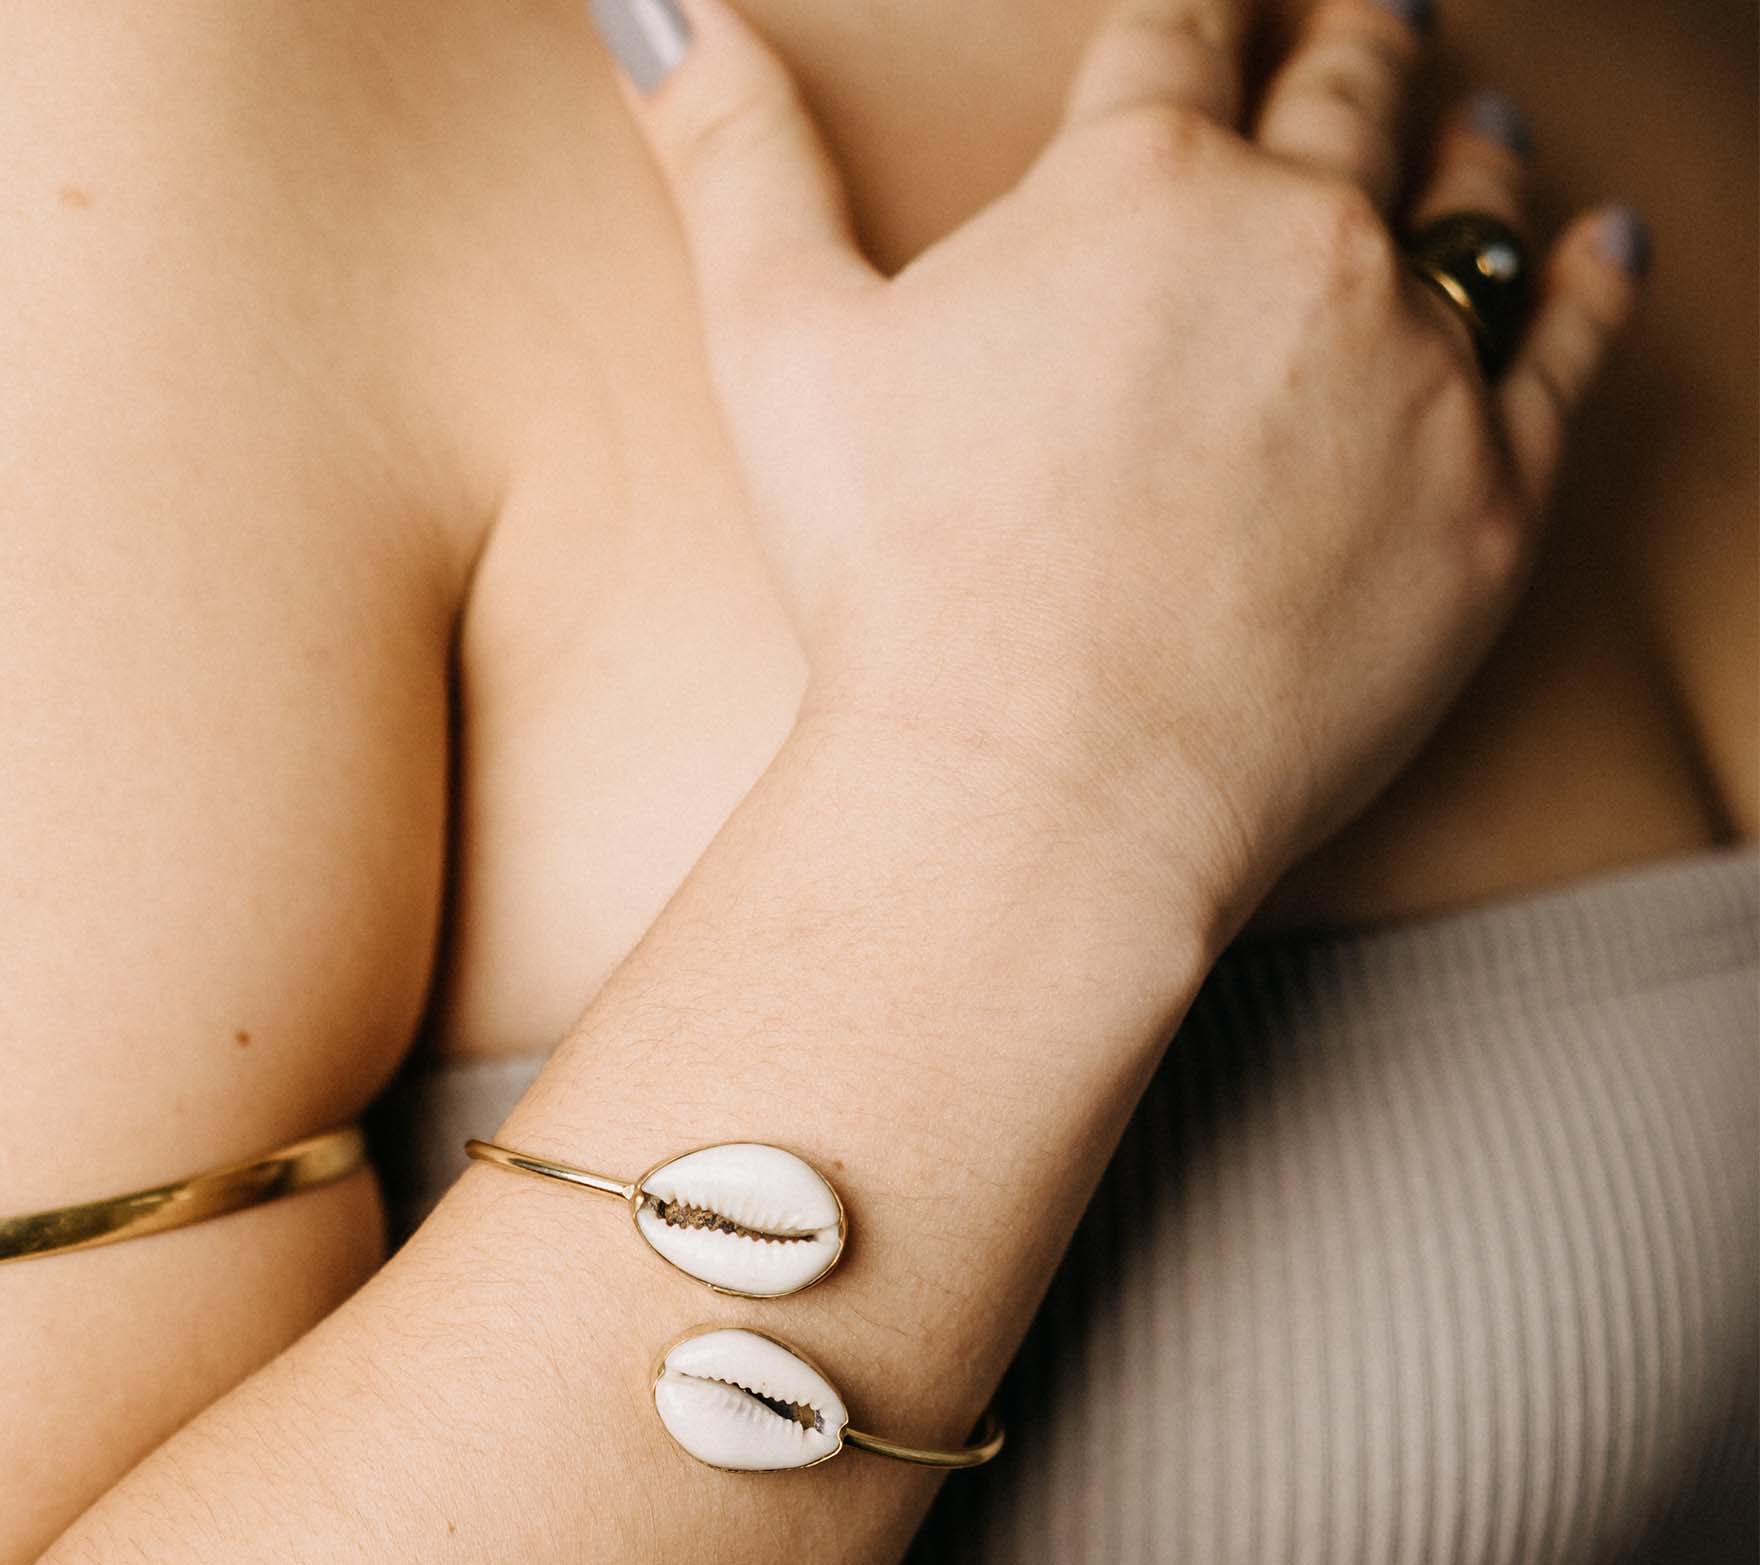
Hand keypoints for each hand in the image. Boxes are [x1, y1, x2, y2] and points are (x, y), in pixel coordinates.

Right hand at [594, 0, 1647, 924]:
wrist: (1039, 790)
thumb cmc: (901, 583)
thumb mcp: (780, 351)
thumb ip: (738, 163)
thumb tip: (656, 11)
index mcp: (1136, 183)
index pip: (1182, 37)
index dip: (1199, 7)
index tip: (1215, 4)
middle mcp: (1301, 238)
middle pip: (1346, 93)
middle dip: (1351, 39)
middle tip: (1370, 13)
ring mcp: (1411, 367)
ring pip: (1466, 202)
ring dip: (1464, 143)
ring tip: (1469, 119)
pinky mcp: (1484, 502)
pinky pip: (1569, 352)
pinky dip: (1591, 283)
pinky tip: (1602, 243)